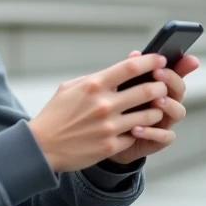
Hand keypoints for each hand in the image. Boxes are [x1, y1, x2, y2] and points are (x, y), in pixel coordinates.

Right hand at [28, 54, 169, 172]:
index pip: (130, 67)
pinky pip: (137, 135)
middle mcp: (104, 105)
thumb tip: (121, 68)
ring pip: (149, 115)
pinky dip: (142, 130)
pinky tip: (140, 127)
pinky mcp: (111, 145)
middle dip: (160, 86)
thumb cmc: (56, 114)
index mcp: (94, 86)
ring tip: (155, 107)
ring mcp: (109, 127)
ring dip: (156, 110)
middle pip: (148, 90)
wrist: (43, 147)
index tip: (161, 59)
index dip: (150, 61)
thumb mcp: (70, 88)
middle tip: (162, 85)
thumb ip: (96, 77)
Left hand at [105, 50, 199, 163]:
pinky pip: (165, 136)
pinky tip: (136, 127)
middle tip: (158, 74)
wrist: (107, 137)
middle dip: (171, 80)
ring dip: (168, 105)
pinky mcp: (159, 140)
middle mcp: (167, 103)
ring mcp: (165, 122)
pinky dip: (152, 132)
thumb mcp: (123, 87)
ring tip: (155, 101)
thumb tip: (135, 54)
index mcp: (161, 87)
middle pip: (180, 90)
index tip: (186, 58)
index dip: (184, 65)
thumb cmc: (119, 108)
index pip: (177, 72)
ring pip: (179, 112)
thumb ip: (132, 72)